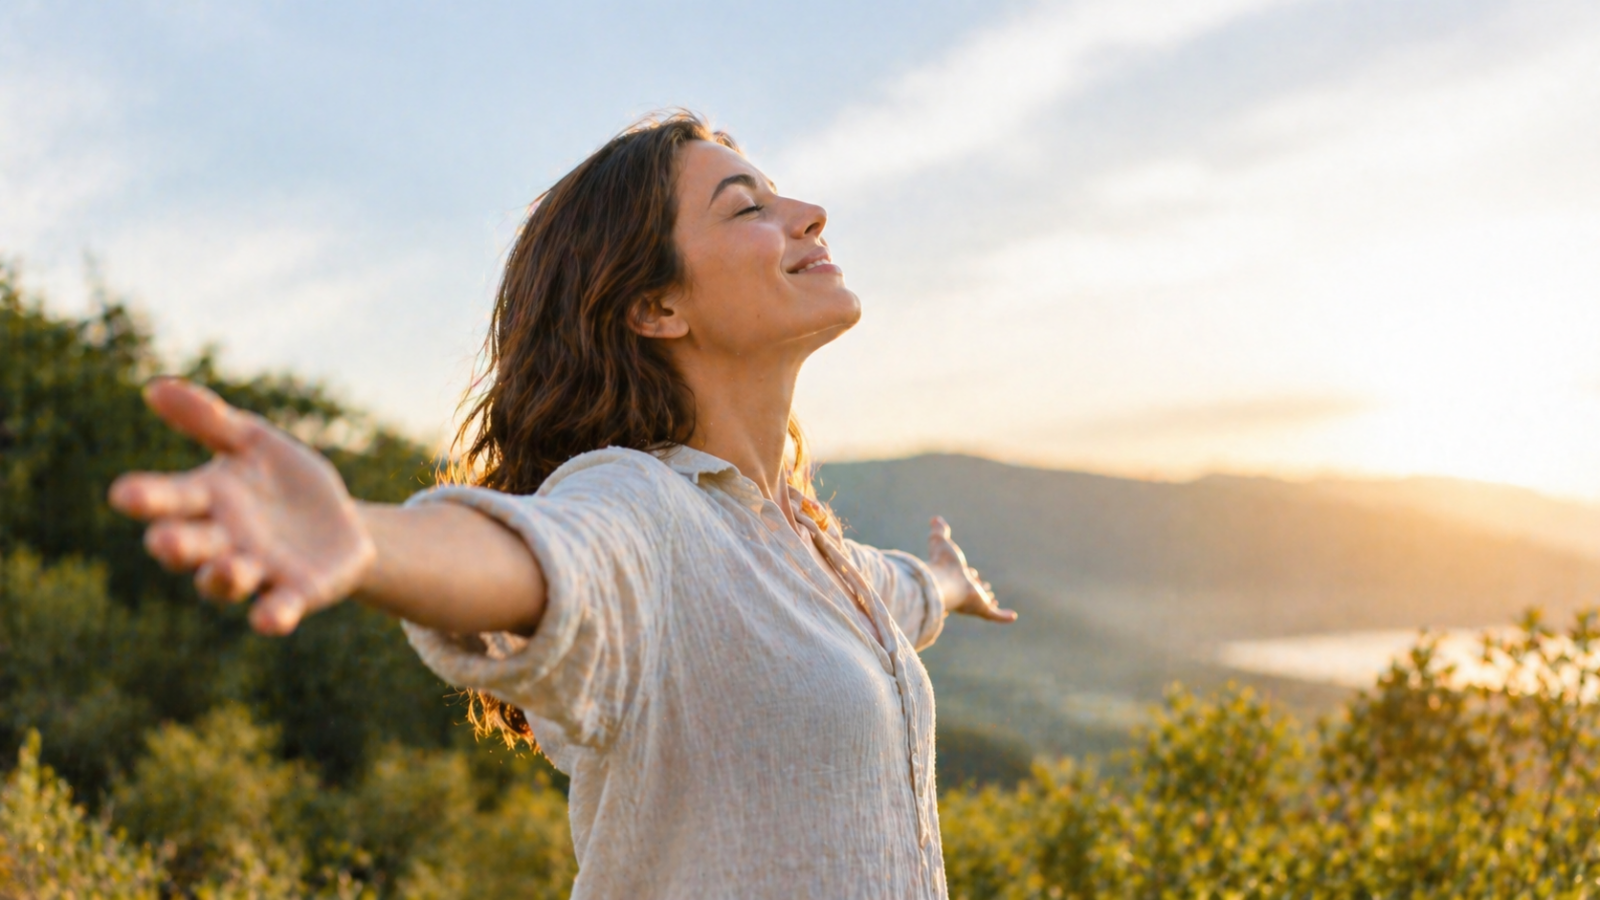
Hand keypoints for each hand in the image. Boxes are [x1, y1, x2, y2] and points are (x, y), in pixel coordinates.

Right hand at [107, 378, 375, 635]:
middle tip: (162, 540)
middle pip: (190, 546)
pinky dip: (272, 615)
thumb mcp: (254, 442)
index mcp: (207, 500)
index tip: (123, 493)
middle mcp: (222, 541)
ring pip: (227, 580)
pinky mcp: (297, 593)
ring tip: (230, 567)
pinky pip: (279, 607)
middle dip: (176, 544)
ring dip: (224, 577)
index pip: (171, 499)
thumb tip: (154, 387)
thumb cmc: (282, 480)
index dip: (148, 497)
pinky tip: (269, 619)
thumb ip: (210, 421)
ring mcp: (258, 571)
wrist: (341, 521)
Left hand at [927, 515, 1015, 623]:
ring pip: (982, 602)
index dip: (966, 572)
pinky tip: (1012, 617)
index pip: (961, 574)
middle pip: (972, 588)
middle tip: (983, 585)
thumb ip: (938, 531)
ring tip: (992, 597)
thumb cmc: (941, 563)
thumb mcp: (939, 541)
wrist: (943, 582)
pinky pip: (995, 615)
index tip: (970, 571)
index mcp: (953, 576)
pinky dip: (1004, 616)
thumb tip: (935, 519)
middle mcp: (962, 589)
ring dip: (987, 600)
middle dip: (978, 586)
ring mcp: (972, 600)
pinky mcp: (982, 608)